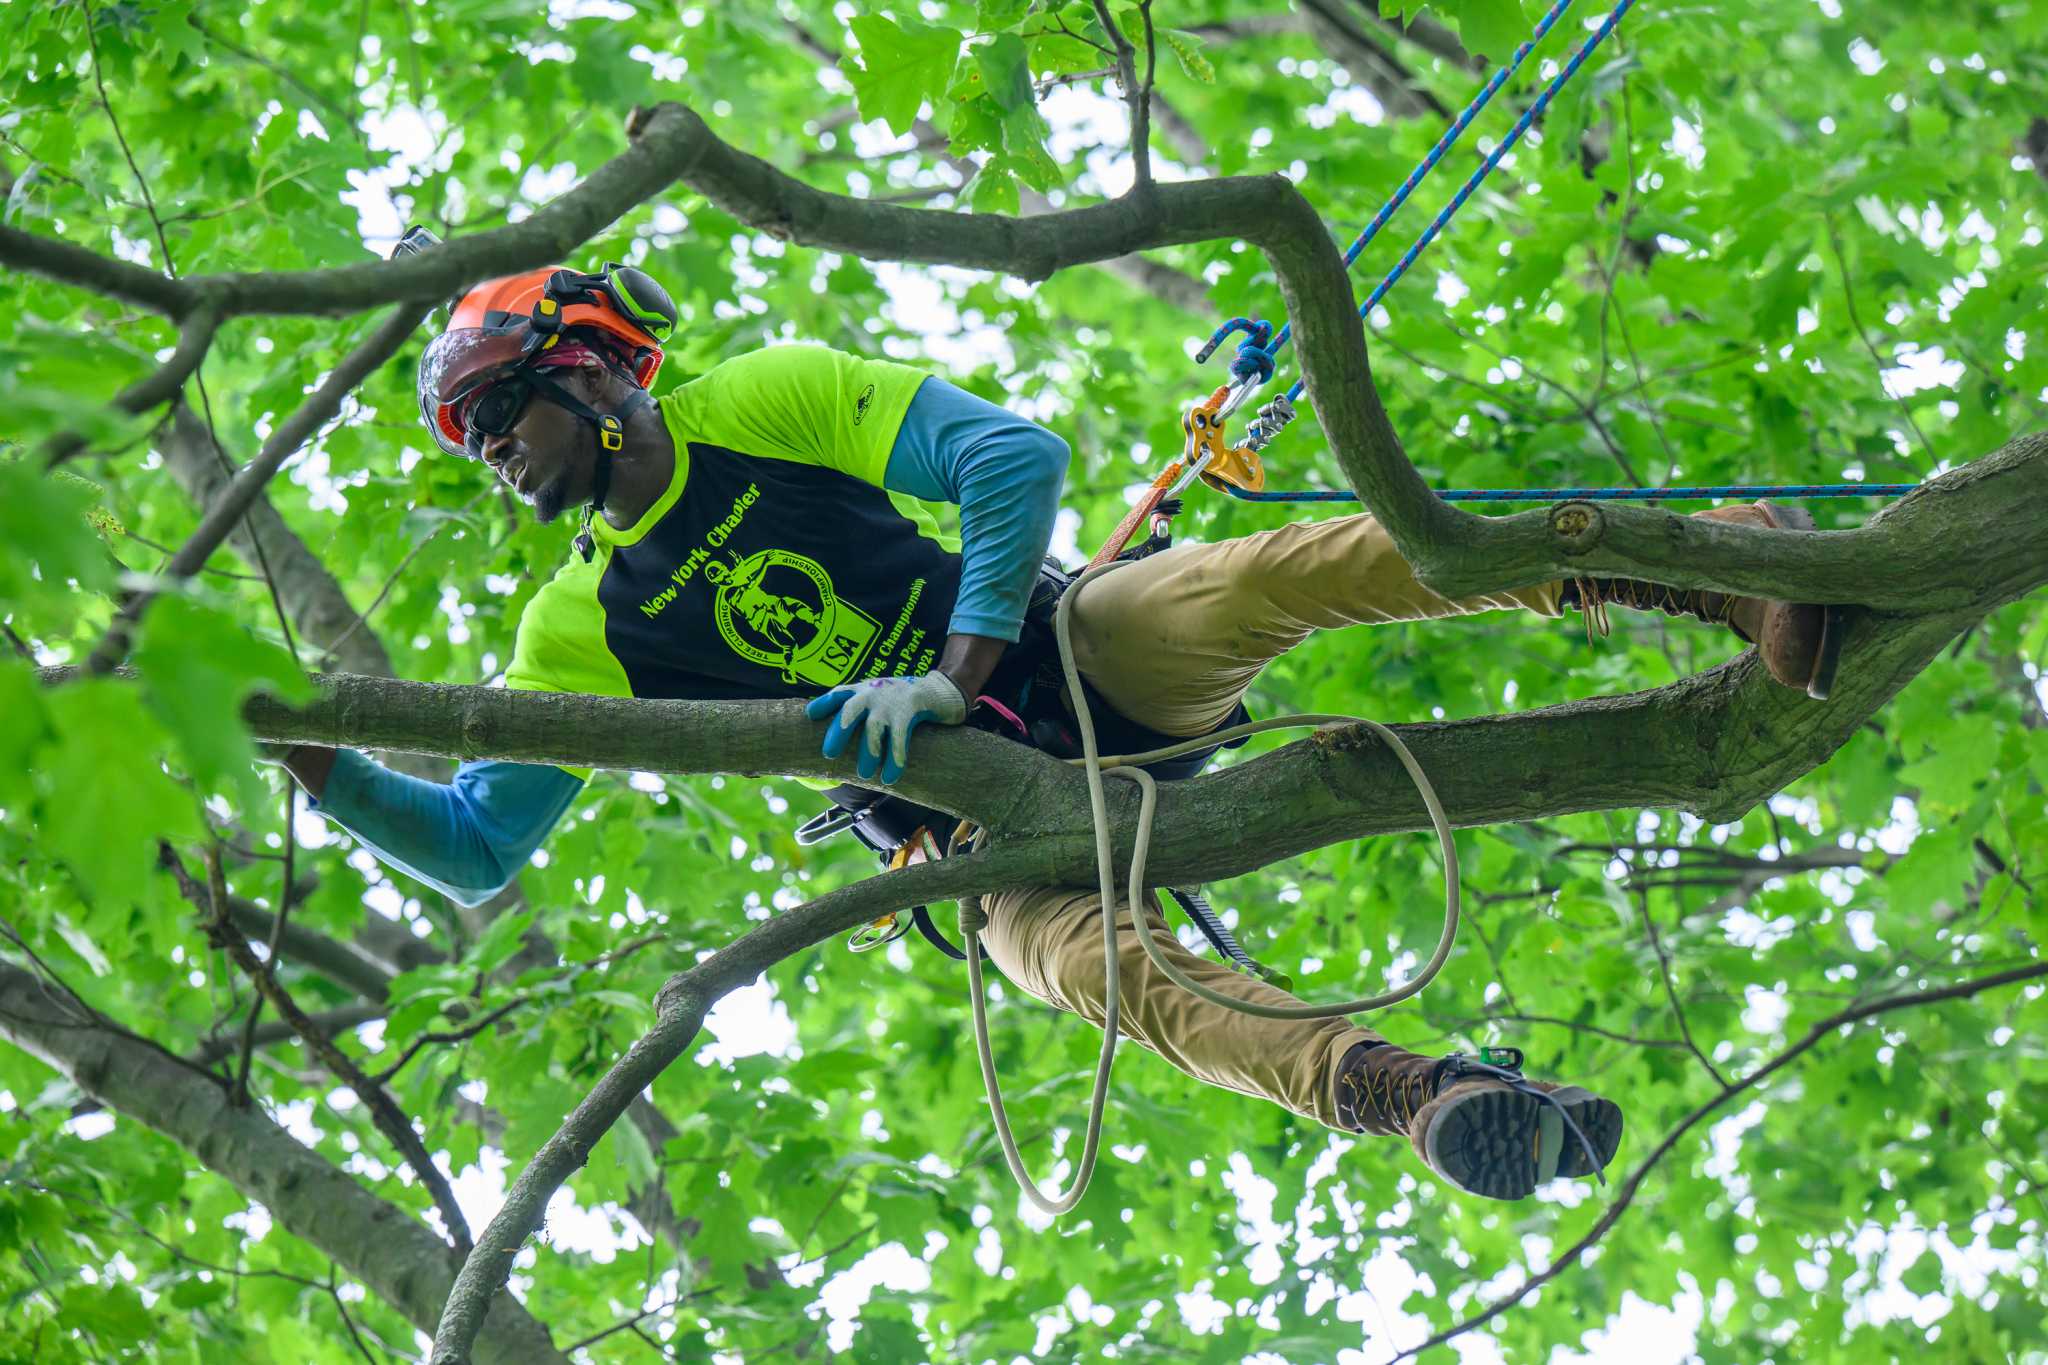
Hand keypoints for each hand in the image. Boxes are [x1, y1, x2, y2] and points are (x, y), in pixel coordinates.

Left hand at [806, 672, 966, 784]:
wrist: (940, 691)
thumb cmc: (903, 702)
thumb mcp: (878, 700)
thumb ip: (860, 713)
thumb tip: (836, 744)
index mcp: (862, 690)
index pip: (838, 695)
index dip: (823, 704)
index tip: (810, 715)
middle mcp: (873, 693)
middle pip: (850, 711)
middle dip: (838, 732)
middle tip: (829, 754)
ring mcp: (892, 700)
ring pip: (874, 728)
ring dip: (868, 753)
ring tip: (864, 775)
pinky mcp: (911, 709)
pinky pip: (899, 738)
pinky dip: (895, 758)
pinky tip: (891, 776)